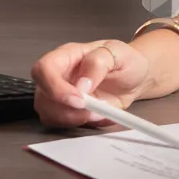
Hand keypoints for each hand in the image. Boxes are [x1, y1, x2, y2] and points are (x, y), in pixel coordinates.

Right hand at [30, 39, 150, 128]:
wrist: (135, 76)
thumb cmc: (125, 60)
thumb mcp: (118, 53)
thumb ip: (98, 64)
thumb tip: (81, 84)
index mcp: (66, 56)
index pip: (43, 69)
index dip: (55, 88)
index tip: (79, 100)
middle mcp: (58, 76)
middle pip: (43, 97)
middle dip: (68, 109)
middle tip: (95, 109)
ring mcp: (60, 95)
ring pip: (49, 114)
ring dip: (75, 119)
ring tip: (100, 112)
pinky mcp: (68, 111)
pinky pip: (62, 124)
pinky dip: (81, 124)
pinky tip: (99, 116)